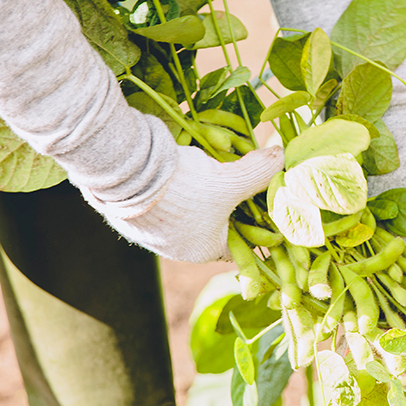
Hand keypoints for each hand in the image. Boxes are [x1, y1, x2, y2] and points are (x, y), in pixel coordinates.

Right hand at [80, 145, 283, 262]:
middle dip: (230, 203)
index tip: (266, 204)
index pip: (241, 241)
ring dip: (203, 194)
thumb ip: (259, 172)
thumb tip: (282, 156)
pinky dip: (177, 189)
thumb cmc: (185, 188)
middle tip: (241, 181)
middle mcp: (179, 248)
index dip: (257, 222)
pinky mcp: (134, 215)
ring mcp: (153, 233)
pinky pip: (164, 203)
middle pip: (216, 225)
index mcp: (205, 250)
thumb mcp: (231, 180)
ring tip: (212, 169)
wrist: (124, 174)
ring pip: (190, 213)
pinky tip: (182, 169)